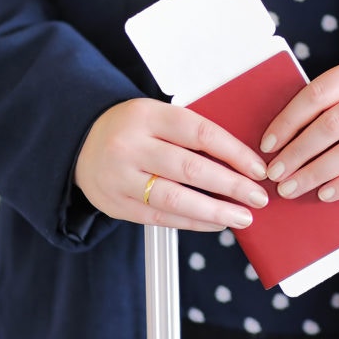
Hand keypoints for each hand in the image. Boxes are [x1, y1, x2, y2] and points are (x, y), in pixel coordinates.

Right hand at [74, 98, 269, 230]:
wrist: (79, 142)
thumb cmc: (131, 128)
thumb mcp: (156, 115)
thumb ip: (190, 134)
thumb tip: (240, 161)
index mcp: (147, 115)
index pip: (200, 133)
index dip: (234, 153)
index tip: (258, 169)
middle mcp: (131, 145)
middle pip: (191, 169)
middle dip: (231, 186)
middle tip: (258, 197)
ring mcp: (121, 177)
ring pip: (175, 199)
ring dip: (215, 211)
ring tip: (242, 217)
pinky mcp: (116, 205)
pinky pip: (161, 218)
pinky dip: (192, 223)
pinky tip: (215, 223)